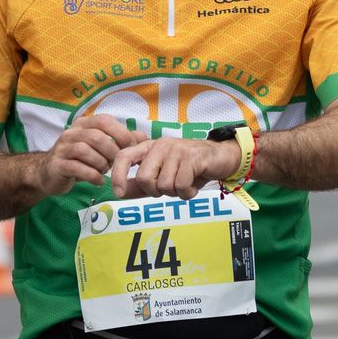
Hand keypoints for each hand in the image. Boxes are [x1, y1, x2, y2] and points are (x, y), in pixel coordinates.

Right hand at [32, 115, 142, 197]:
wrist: (49, 174)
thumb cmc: (80, 160)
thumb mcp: (101, 148)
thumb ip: (121, 141)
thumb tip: (143, 137)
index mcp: (84, 124)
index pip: (104, 120)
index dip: (120, 133)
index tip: (130, 147)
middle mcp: (71, 133)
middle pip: (96, 137)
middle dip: (111, 152)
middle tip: (116, 164)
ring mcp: (62, 148)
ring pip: (85, 151)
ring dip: (101, 164)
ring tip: (105, 172)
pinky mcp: (57, 165)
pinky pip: (78, 168)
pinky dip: (93, 176)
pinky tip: (99, 181)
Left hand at [108, 136, 242, 199]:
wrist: (220, 158)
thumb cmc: (189, 168)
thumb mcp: (163, 176)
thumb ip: (141, 185)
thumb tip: (119, 193)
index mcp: (149, 147)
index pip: (124, 156)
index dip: (117, 175)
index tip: (118, 193)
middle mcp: (161, 145)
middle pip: (144, 178)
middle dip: (156, 191)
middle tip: (170, 188)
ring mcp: (177, 149)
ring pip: (164, 185)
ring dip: (176, 193)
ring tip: (185, 183)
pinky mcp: (192, 157)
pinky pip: (181, 186)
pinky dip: (187, 193)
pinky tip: (194, 185)